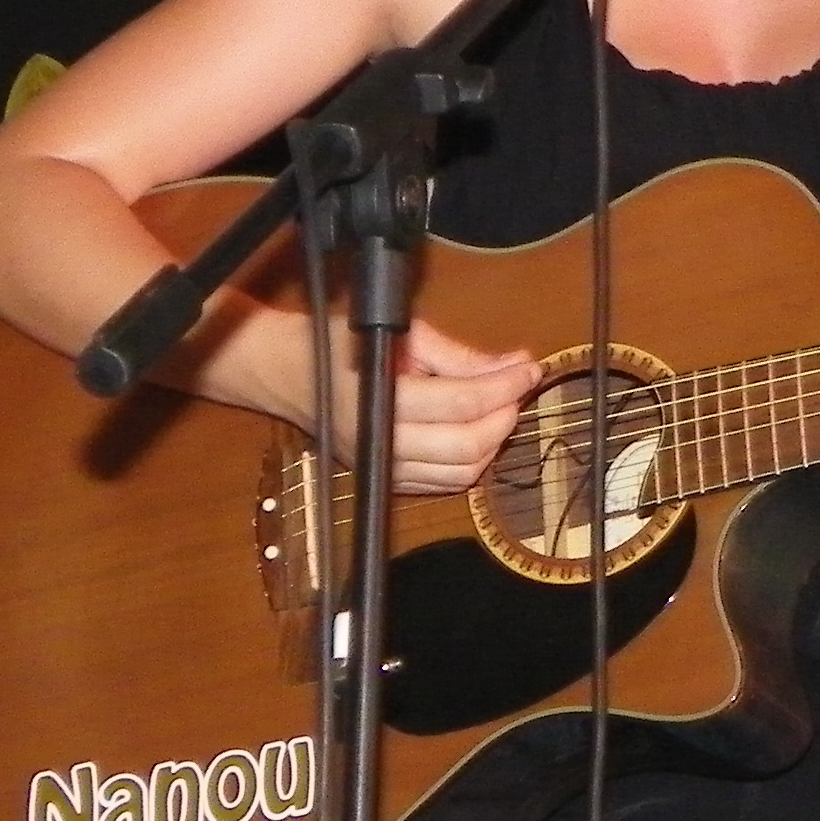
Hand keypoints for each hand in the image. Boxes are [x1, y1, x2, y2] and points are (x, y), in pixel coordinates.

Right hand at [333, 319, 542, 496]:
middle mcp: (381, 442)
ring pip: (460, 473)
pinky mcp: (384, 481)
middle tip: (516, 390)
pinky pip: (442, 485)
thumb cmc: (343, 343)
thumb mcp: (403, 335)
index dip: (505, 386)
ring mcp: (381, 467)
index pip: (462, 403)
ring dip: (492, 443)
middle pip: (467, 447)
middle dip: (504, 418)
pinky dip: (470, 463)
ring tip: (500, 410)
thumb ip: (460, 356)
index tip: (529, 368)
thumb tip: (515, 364)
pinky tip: (477, 434)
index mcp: (382, 399)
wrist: (289, 373)